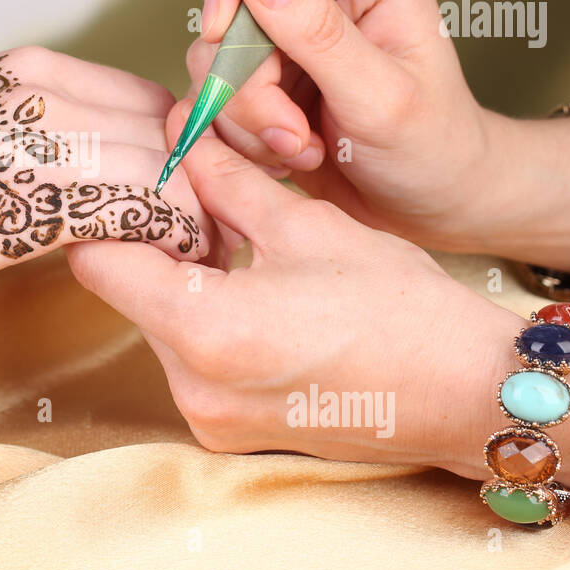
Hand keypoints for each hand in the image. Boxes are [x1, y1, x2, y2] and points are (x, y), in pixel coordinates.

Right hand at [0, 46, 210, 312]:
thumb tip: (94, 183)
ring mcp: (39, 137)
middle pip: (168, 128)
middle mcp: (42, 88)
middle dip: (203, 182)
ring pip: (168, 167)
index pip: (145, 98)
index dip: (181, 149)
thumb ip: (31, 142)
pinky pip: (142, 210)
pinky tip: (168, 271)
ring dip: (196, 218)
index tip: (193, 195)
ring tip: (201, 261)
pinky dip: (170, 242)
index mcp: (27, 69)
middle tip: (214, 236)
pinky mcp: (33, 198)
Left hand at [67, 125, 520, 472]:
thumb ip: (226, 180)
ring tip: (233, 242)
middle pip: (129, 296)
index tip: (137, 182)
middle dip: (155, 244)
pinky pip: (190, 362)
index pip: (101, 264)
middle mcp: (192, 387)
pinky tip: (250, 289)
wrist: (468, 393)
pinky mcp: (229, 431)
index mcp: (204, 331)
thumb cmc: (402, 310)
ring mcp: (209, 417)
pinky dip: (205, 322)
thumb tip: (182, 139)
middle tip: (193, 198)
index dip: (113, 214)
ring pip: (159, 328)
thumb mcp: (305, 225)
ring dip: (182, 283)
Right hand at [188, 0, 569, 270]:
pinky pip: (211, 100)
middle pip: (229, 4)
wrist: (430, 207)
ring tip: (303, 150)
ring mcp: (282, 40)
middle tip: (291, 133)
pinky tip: (287, 158)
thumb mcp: (384, 97)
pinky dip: (236, 138)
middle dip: (246, 80)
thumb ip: (321, 35)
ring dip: (245, 119)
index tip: (224, 29)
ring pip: (213, 60)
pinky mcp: (260, 85)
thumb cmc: (433, 147)